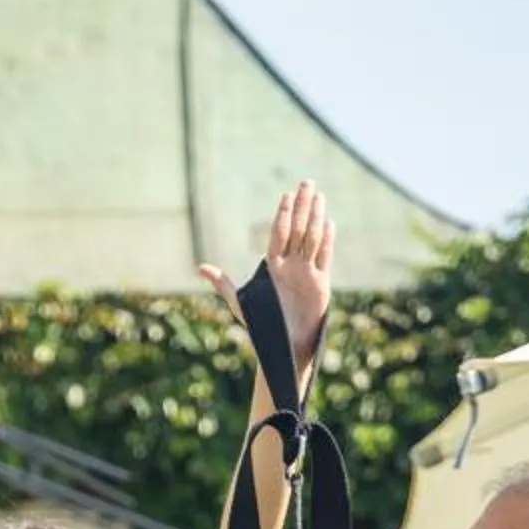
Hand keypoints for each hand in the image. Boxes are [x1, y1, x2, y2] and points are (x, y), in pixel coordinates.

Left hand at [199, 181, 333, 382]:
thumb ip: (223, 284)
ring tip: (319, 195)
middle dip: (302, 206)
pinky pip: (325, 257)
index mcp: (272, 267)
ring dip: (315, 217)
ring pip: (312, 238)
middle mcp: (290, 265)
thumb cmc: (261, 327)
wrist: (285, 346)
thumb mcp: (240, 303)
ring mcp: (307, 272)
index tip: (285, 195)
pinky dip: (327, 241)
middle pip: (297, 229)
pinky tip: (328, 223)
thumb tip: (200, 268)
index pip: (278, 234)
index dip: (282, 215)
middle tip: (306, 182)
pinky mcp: (321, 283)